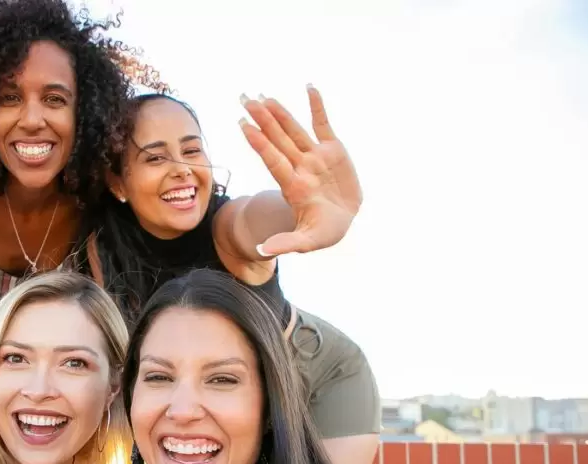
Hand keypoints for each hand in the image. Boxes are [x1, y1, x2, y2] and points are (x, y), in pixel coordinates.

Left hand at [239, 86, 361, 257]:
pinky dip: (317, 106)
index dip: (259, 143)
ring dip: (280, 113)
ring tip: (263, 96)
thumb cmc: (325, 231)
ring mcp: (315, 156)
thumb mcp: (308, 240)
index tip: (243, 125)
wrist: (345, 220)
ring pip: (294, 130)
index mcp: (293, 186)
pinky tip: (309, 87)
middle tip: (244, 99)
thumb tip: (261, 251)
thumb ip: (287, 243)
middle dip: (262, 120)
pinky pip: (323, 124)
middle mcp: (300, 167)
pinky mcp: (333, 150)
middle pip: (278, 140)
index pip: (272, 160)